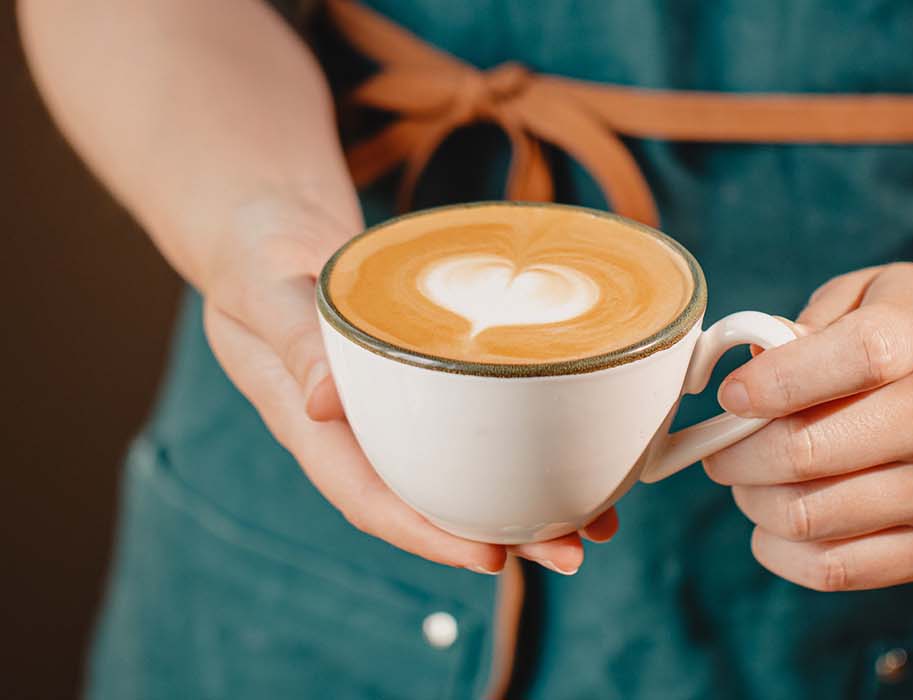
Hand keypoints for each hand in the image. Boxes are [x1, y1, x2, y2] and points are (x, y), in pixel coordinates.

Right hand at [199, 194, 612, 574]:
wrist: (270, 237)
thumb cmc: (262, 263)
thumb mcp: (268, 292)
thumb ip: (295, 342)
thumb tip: (324, 405)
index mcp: (316, 429)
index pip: (372, 500)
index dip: (430, 536)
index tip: (489, 558)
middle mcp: (361, 437)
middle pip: (434, 503)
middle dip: (504, 536)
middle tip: (573, 550)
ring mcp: (396, 417)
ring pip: (465, 476)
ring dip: (528, 505)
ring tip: (597, 524)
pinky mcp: (426, 390)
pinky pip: (477, 430)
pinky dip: (528, 450)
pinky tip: (581, 461)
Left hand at [702, 263, 912, 590]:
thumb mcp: (890, 289)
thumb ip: (815, 317)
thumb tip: (749, 374)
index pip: (837, 362)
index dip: (765, 384)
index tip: (731, 397)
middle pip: (805, 452)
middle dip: (737, 455)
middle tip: (721, 450)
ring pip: (810, 517)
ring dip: (755, 504)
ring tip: (750, 484)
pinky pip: (840, 569)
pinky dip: (783, 553)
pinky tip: (774, 528)